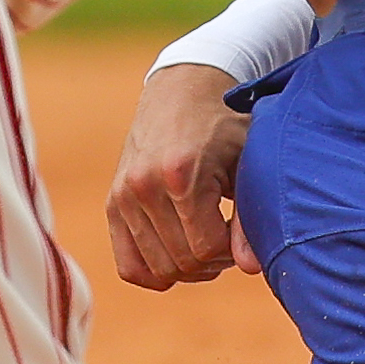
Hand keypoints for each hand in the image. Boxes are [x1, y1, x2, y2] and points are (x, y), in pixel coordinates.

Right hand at [108, 65, 252, 288]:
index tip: (241, 232)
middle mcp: (143, 185)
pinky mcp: (113, 203)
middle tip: (227, 237)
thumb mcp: (247, 163)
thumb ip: (249, 218)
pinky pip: (129, 266)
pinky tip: (178, 255)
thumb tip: (250, 268)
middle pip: (182, 262)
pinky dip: (154, 273)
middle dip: (213, 261)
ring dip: (188, 268)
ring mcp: (123, 195)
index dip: (232, 251)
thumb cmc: (224, 126)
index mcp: (180, 173)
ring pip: (158, 269)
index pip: (207, 249)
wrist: (182, 91)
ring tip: (205, 240)